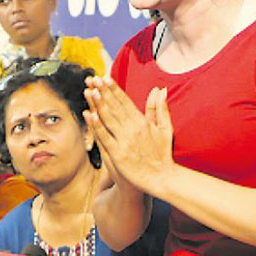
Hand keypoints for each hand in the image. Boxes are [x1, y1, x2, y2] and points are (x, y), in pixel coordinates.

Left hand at [83, 76, 174, 195]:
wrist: (161, 178)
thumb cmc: (162, 154)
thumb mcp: (165, 128)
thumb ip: (160, 108)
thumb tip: (160, 90)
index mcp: (142, 122)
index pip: (125, 102)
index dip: (114, 89)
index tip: (105, 78)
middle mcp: (133, 129)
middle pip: (115, 107)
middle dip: (103, 92)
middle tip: (93, 79)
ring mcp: (125, 141)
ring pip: (109, 119)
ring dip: (98, 104)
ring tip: (89, 91)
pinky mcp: (118, 154)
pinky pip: (105, 137)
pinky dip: (98, 126)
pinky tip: (90, 115)